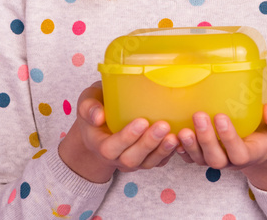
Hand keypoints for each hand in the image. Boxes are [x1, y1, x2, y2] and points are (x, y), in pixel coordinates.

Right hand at [58, 80, 179, 182]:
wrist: (100, 126)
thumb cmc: (96, 109)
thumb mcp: (86, 102)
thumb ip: (89, 107)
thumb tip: (99, 116)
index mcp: (99, 144)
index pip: (111, 148)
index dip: (126, 137)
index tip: (142, 121)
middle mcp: (116, 158)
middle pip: (131, 159)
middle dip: (148, 144)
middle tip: (163, 126)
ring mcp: (132, 161)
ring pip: (147, 163)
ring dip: (162, 151)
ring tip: (174, 136)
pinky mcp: (146, 159)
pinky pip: (158, 162)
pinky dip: (169, 154)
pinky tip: (180, 141)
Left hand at [174, 104, 266, 185]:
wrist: (262, 146)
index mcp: (250, 153)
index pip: (238, 153)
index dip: (228, 138)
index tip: (221, 116)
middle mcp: (231, 160)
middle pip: (215, 159)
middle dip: (206, 139)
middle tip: (199, 116)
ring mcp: (217, 159)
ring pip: (201, 160)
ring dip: (190, 146)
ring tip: (182, 128)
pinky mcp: (204, 156)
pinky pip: (191, 158)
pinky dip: (181, 150)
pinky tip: (173, 136)